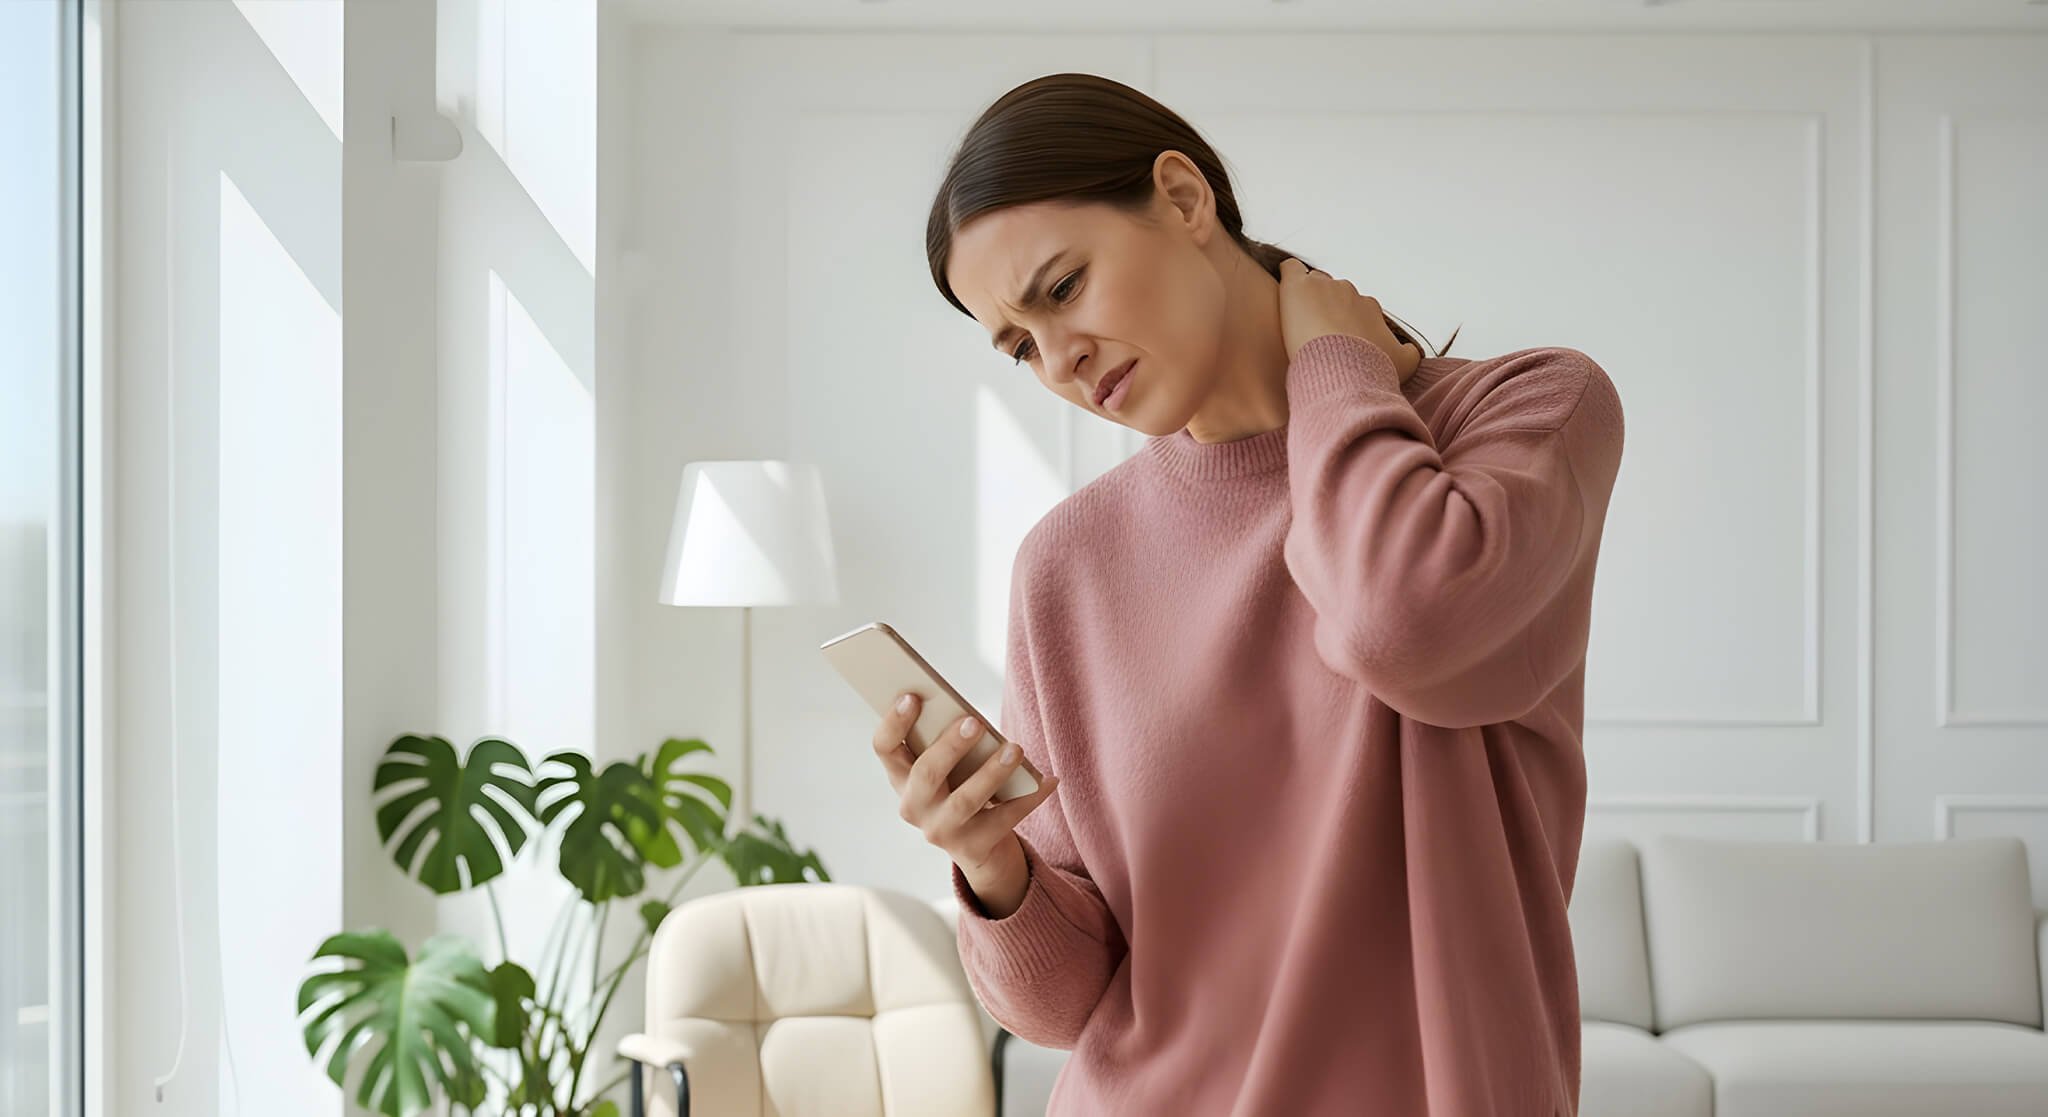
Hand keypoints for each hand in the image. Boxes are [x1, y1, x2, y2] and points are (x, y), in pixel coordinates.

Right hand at [872, 692, 1059, 874]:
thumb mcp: (947, 766)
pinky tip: (1050, 780)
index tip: (912, 696)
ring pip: (965, 800)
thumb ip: (947, 742)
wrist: (978, 846)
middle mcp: (914, 807)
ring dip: (991, 772)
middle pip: (926, 775)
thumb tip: (969, 715)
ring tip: (1015, 748)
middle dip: (949, 747)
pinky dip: (1030, 797)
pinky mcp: (973, 847)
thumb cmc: (961, 786)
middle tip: (973, 721)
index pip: (884, 748)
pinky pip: (1005, 819)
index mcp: (901, 778)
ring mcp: (942, 831)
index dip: (894, 723)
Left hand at [1277, 257, 1421, 383]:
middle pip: (1333, 293)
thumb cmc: (1372, 370)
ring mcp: (1323, 287)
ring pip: (1312, 284)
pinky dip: (1287, 276)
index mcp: (1368, 306)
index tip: (1335, 340)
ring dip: (1307, 299)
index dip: (1343, 323)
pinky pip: (1290, 269)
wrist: (1347, 372)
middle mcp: (1349, 292)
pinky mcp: (1298, 287)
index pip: (1353, 307)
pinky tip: (1285, 293)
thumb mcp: (1403, 364)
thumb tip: (1410, 350)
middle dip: (1326, 309)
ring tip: (1299, 323)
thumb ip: (1410, 353)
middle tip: (1316, 335)